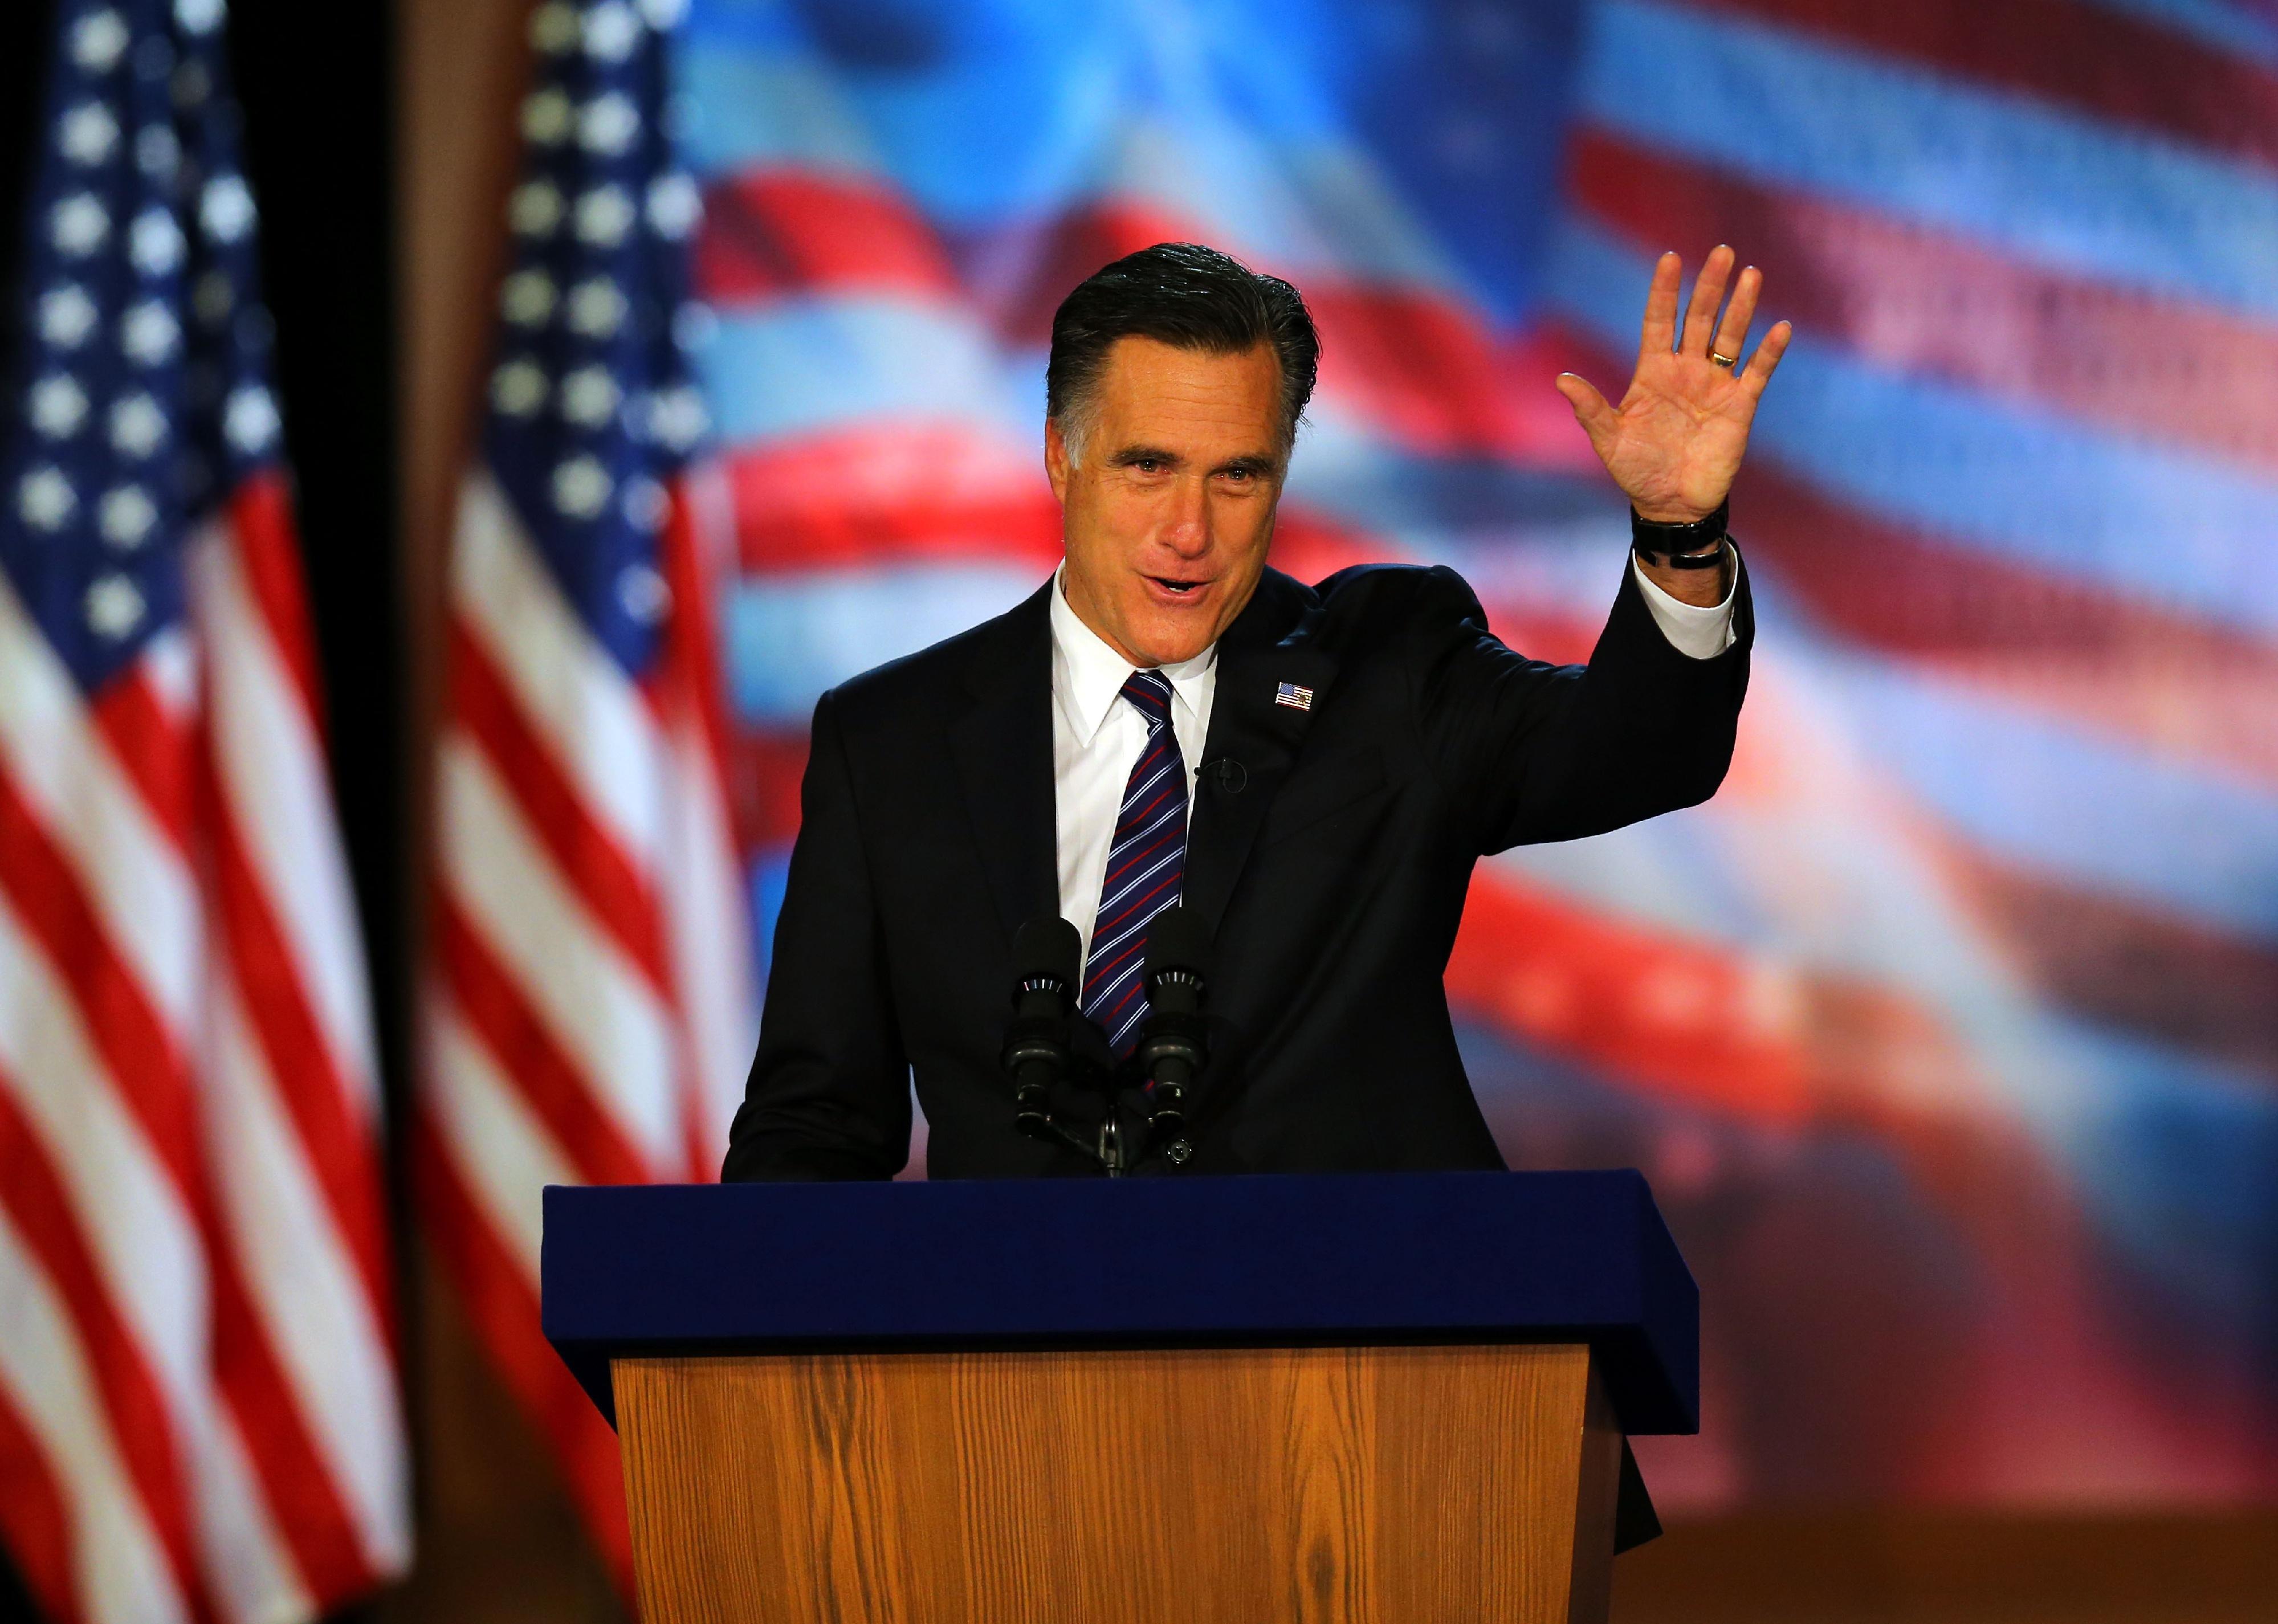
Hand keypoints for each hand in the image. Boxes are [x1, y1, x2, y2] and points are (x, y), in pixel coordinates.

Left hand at [1554, 246, 1790, 523]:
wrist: (1671, 505)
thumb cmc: (1637, 471)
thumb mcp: (1608, 440)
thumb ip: (1590, 408)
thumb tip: (1561, 380)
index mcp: (1653, 372)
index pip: (1659, 321)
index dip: (1664, 291)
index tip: (1670, 259)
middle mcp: (1686, 371)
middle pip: (1700, 319)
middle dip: (1710, 286)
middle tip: (1722, 252)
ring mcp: (1714, 386)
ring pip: (1731, 337)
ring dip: (1741, 307)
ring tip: (1751, 275)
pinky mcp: (1739, 406)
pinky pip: (1757, 373)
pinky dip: (1769, 352)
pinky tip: (1780, 328)